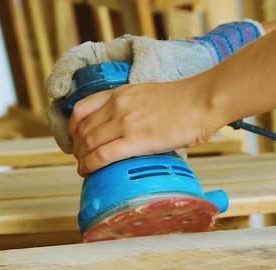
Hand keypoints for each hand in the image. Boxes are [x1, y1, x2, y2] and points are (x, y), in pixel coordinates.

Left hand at [69, 78, 224, 175]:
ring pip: (88, 143)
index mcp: (120, 93)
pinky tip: (88, 171)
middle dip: (76, 147)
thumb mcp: (150, 95)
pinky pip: (102, 155)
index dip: (73, 127)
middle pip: (82, 129)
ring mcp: (125, 123)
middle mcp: (117, 106)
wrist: (202, 101)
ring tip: (84, 168)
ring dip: (81, 158)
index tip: (76, 139)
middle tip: (80, 159)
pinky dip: (90, 165)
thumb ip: (135, 108)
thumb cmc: (186, 101)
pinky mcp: (137, 140)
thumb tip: (136, 128)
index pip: (81, 108)